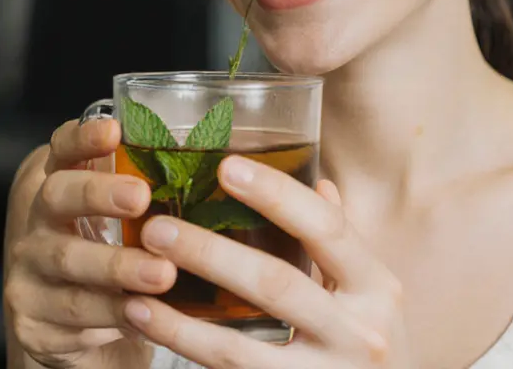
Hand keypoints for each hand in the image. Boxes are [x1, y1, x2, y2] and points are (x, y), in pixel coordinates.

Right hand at [4, 117, 175, 368]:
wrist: (71, 335)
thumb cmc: (107, 266)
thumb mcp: (121, 228)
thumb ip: (148, 195)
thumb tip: (221, 163)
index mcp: (60, 188)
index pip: (62, 150)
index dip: (82, 138)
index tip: (114, 130)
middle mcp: (36, 224)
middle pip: (56, 196)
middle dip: (97, 193)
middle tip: (140, 197)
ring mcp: (30, 272)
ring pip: (67, 263)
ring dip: (117, 266)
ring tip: (162, 272)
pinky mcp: (35, 321)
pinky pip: (75, 317)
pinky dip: (113, 316)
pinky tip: (146, 316)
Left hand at [122, 155, 411, 368]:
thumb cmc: (368, 346)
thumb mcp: (370, 296)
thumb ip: (341, 245)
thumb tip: (319, 182)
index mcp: (377, 288)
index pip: (326, 228)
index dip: (276, 194)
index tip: (227, 167)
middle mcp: (360, 334)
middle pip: (275, 284)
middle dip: (209, 253)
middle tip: (156, 229)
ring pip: (239, 345)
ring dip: (179, 314)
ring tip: (135, 279)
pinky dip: (182, 344)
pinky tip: (144, 319)